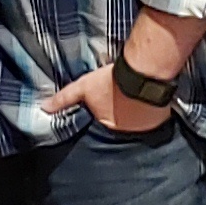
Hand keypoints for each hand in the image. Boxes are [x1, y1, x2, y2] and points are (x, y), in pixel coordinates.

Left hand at [42, 62, 170, 136]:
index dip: (103, 118)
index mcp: (108, 128)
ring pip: (140, 124)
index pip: (103, 128)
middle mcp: (128, 133)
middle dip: (121, 119)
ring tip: (135, 103)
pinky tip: (150, 102)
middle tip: (120, 105)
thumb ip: (64, 99)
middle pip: (122, 127)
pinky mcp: (162, 119)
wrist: (144, 72)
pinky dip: (152, 113)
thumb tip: (43, 108)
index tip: (105, 109)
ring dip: (137, 117)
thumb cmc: (112, 81)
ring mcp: (147, 127)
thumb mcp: (84, 88)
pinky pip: (155, 119)